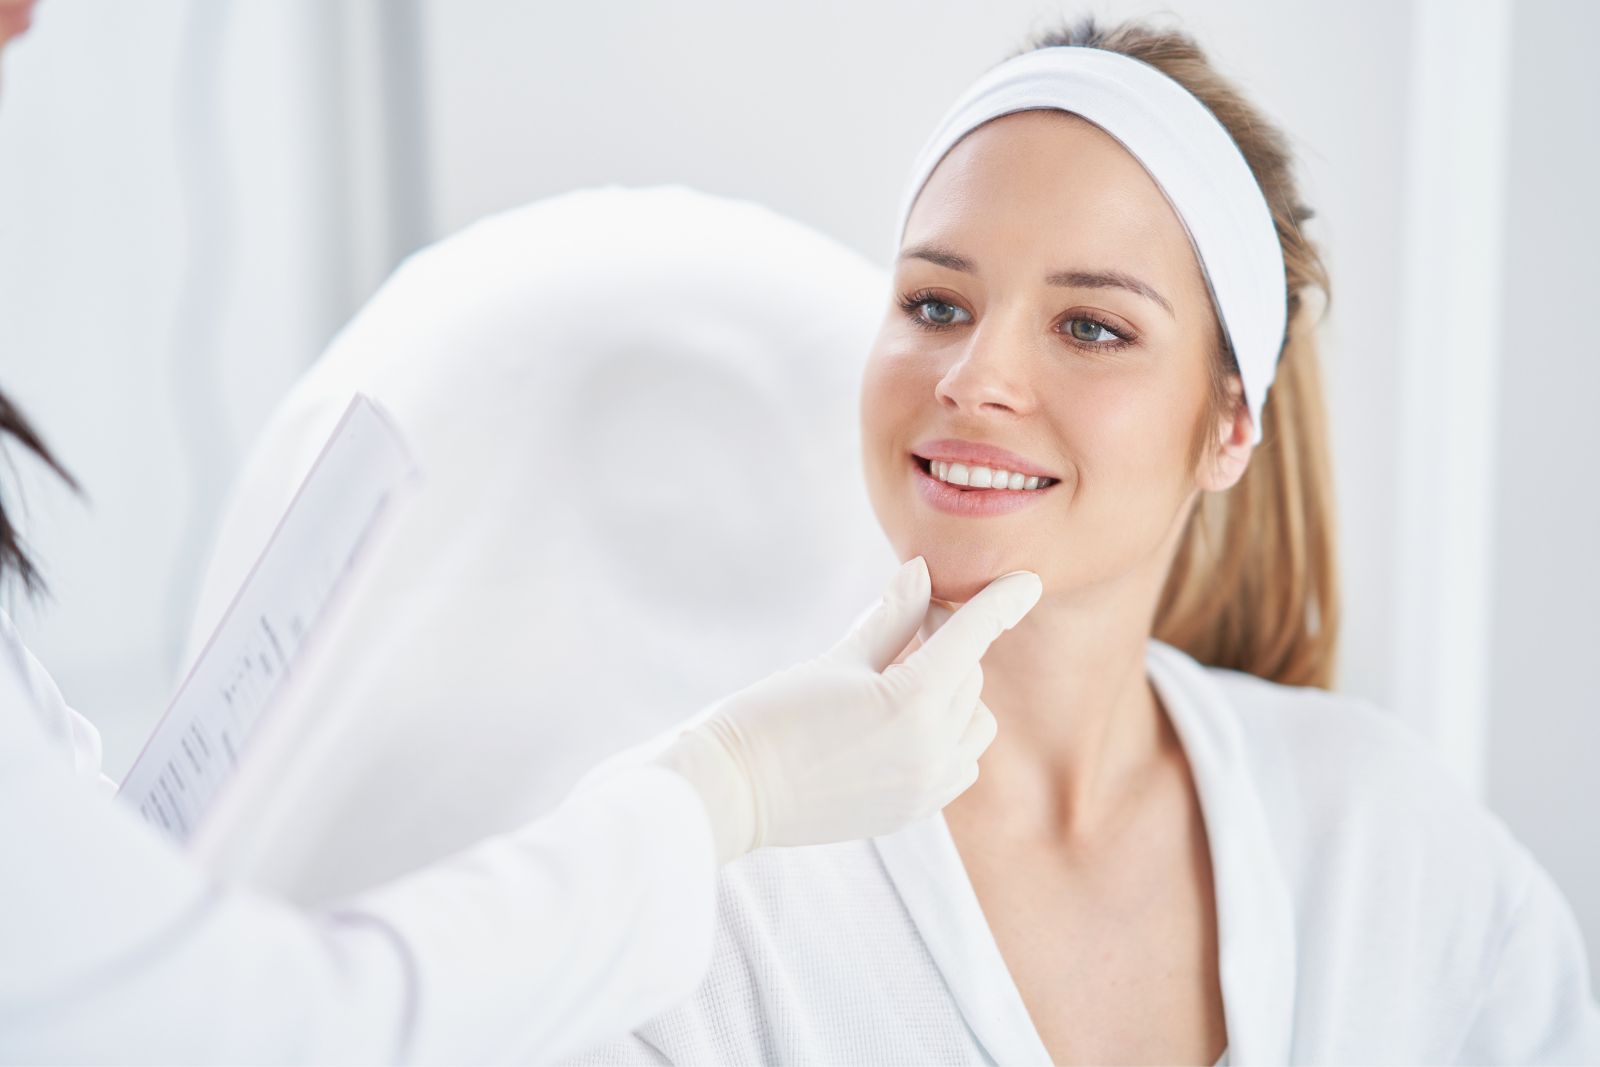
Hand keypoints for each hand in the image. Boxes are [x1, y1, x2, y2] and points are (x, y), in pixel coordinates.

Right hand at [656, 557, 1041, 861]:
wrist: (731, 792)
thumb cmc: (772, 716)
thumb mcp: (837, 659)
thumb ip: (890, 619)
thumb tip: (921, 572)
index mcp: (912, 702)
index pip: (974, 638)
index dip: (1002, 603)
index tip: (1029, 582)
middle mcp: (931, 750)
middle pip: (969, 676)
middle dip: (947, 644)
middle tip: (906, 626)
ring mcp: (925, 788)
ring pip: (974, 722)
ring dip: (952, 694)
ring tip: (898, 682)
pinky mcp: (912, 812)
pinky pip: (960, 764)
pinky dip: (947, 736)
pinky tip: (901, 725)